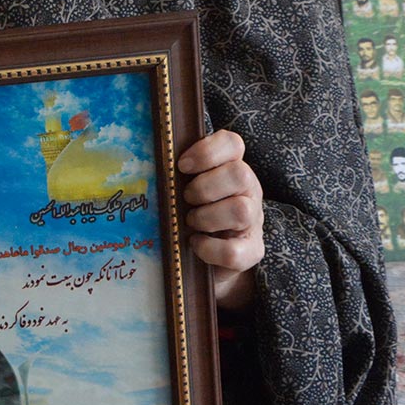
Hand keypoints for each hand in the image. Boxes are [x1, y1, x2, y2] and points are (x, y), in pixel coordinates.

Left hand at [178, 129, 264, 312]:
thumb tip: (150, 169)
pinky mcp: (252, 251)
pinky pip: (234, 251)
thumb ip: (178, 176)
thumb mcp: (187, 191)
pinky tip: (196, 244)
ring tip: (191, 222)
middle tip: (186, 198)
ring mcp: (254, 222)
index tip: (182, 165)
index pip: (233, 143)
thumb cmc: (195, 216)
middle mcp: (249, 191)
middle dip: (204, 187)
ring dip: (207, 217)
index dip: (207, 150)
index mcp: (233, 168)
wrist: (210, 261)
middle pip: (240, 174)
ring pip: (241, 210)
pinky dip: (209, 249)